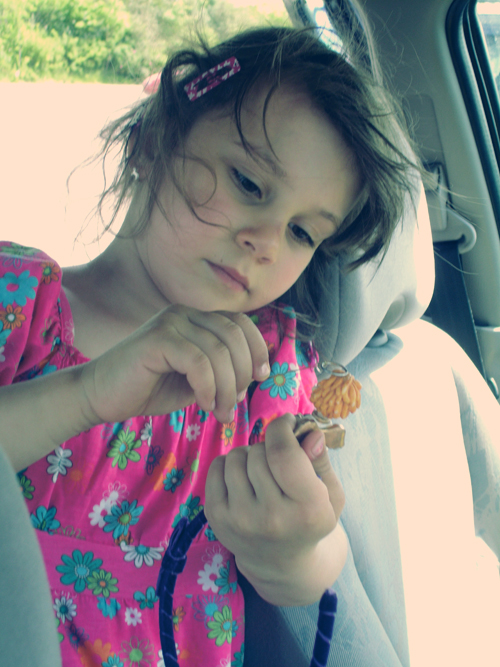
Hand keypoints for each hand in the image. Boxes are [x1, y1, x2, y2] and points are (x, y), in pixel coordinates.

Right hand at [79, 305, 269, 426]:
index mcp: (196, 319)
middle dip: (243, 374)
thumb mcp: (195, 380)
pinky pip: (198, 362)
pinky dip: (208, 388)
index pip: (241, 322)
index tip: (262, 376)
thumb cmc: (148, 389)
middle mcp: (184, 313)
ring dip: (227, 388)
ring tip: (219, 412)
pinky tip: (203, 405)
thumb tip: (256, 373)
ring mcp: (170, 322)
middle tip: (234, 405)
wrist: (100, 396)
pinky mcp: (157, 338)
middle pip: (234, 335)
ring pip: (219, 352)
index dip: (258, 348)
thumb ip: (221, 371)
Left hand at [205, 414, 345, 604]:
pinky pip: (217, 467)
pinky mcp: (216, 517)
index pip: (283, 452)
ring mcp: (239, 519)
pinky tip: (243, 480)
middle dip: (269, 445)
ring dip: (250, 455)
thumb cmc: (310, 519)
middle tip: (278, 460)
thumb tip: (309, 432)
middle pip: (260, 452)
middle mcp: (271, 518)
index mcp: (307, 510)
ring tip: (261, 472)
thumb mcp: (330, 494)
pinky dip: (230, 465)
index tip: (287, 423)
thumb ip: (321, 461)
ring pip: (237, 457)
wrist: (281, 563)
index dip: (283, 427)